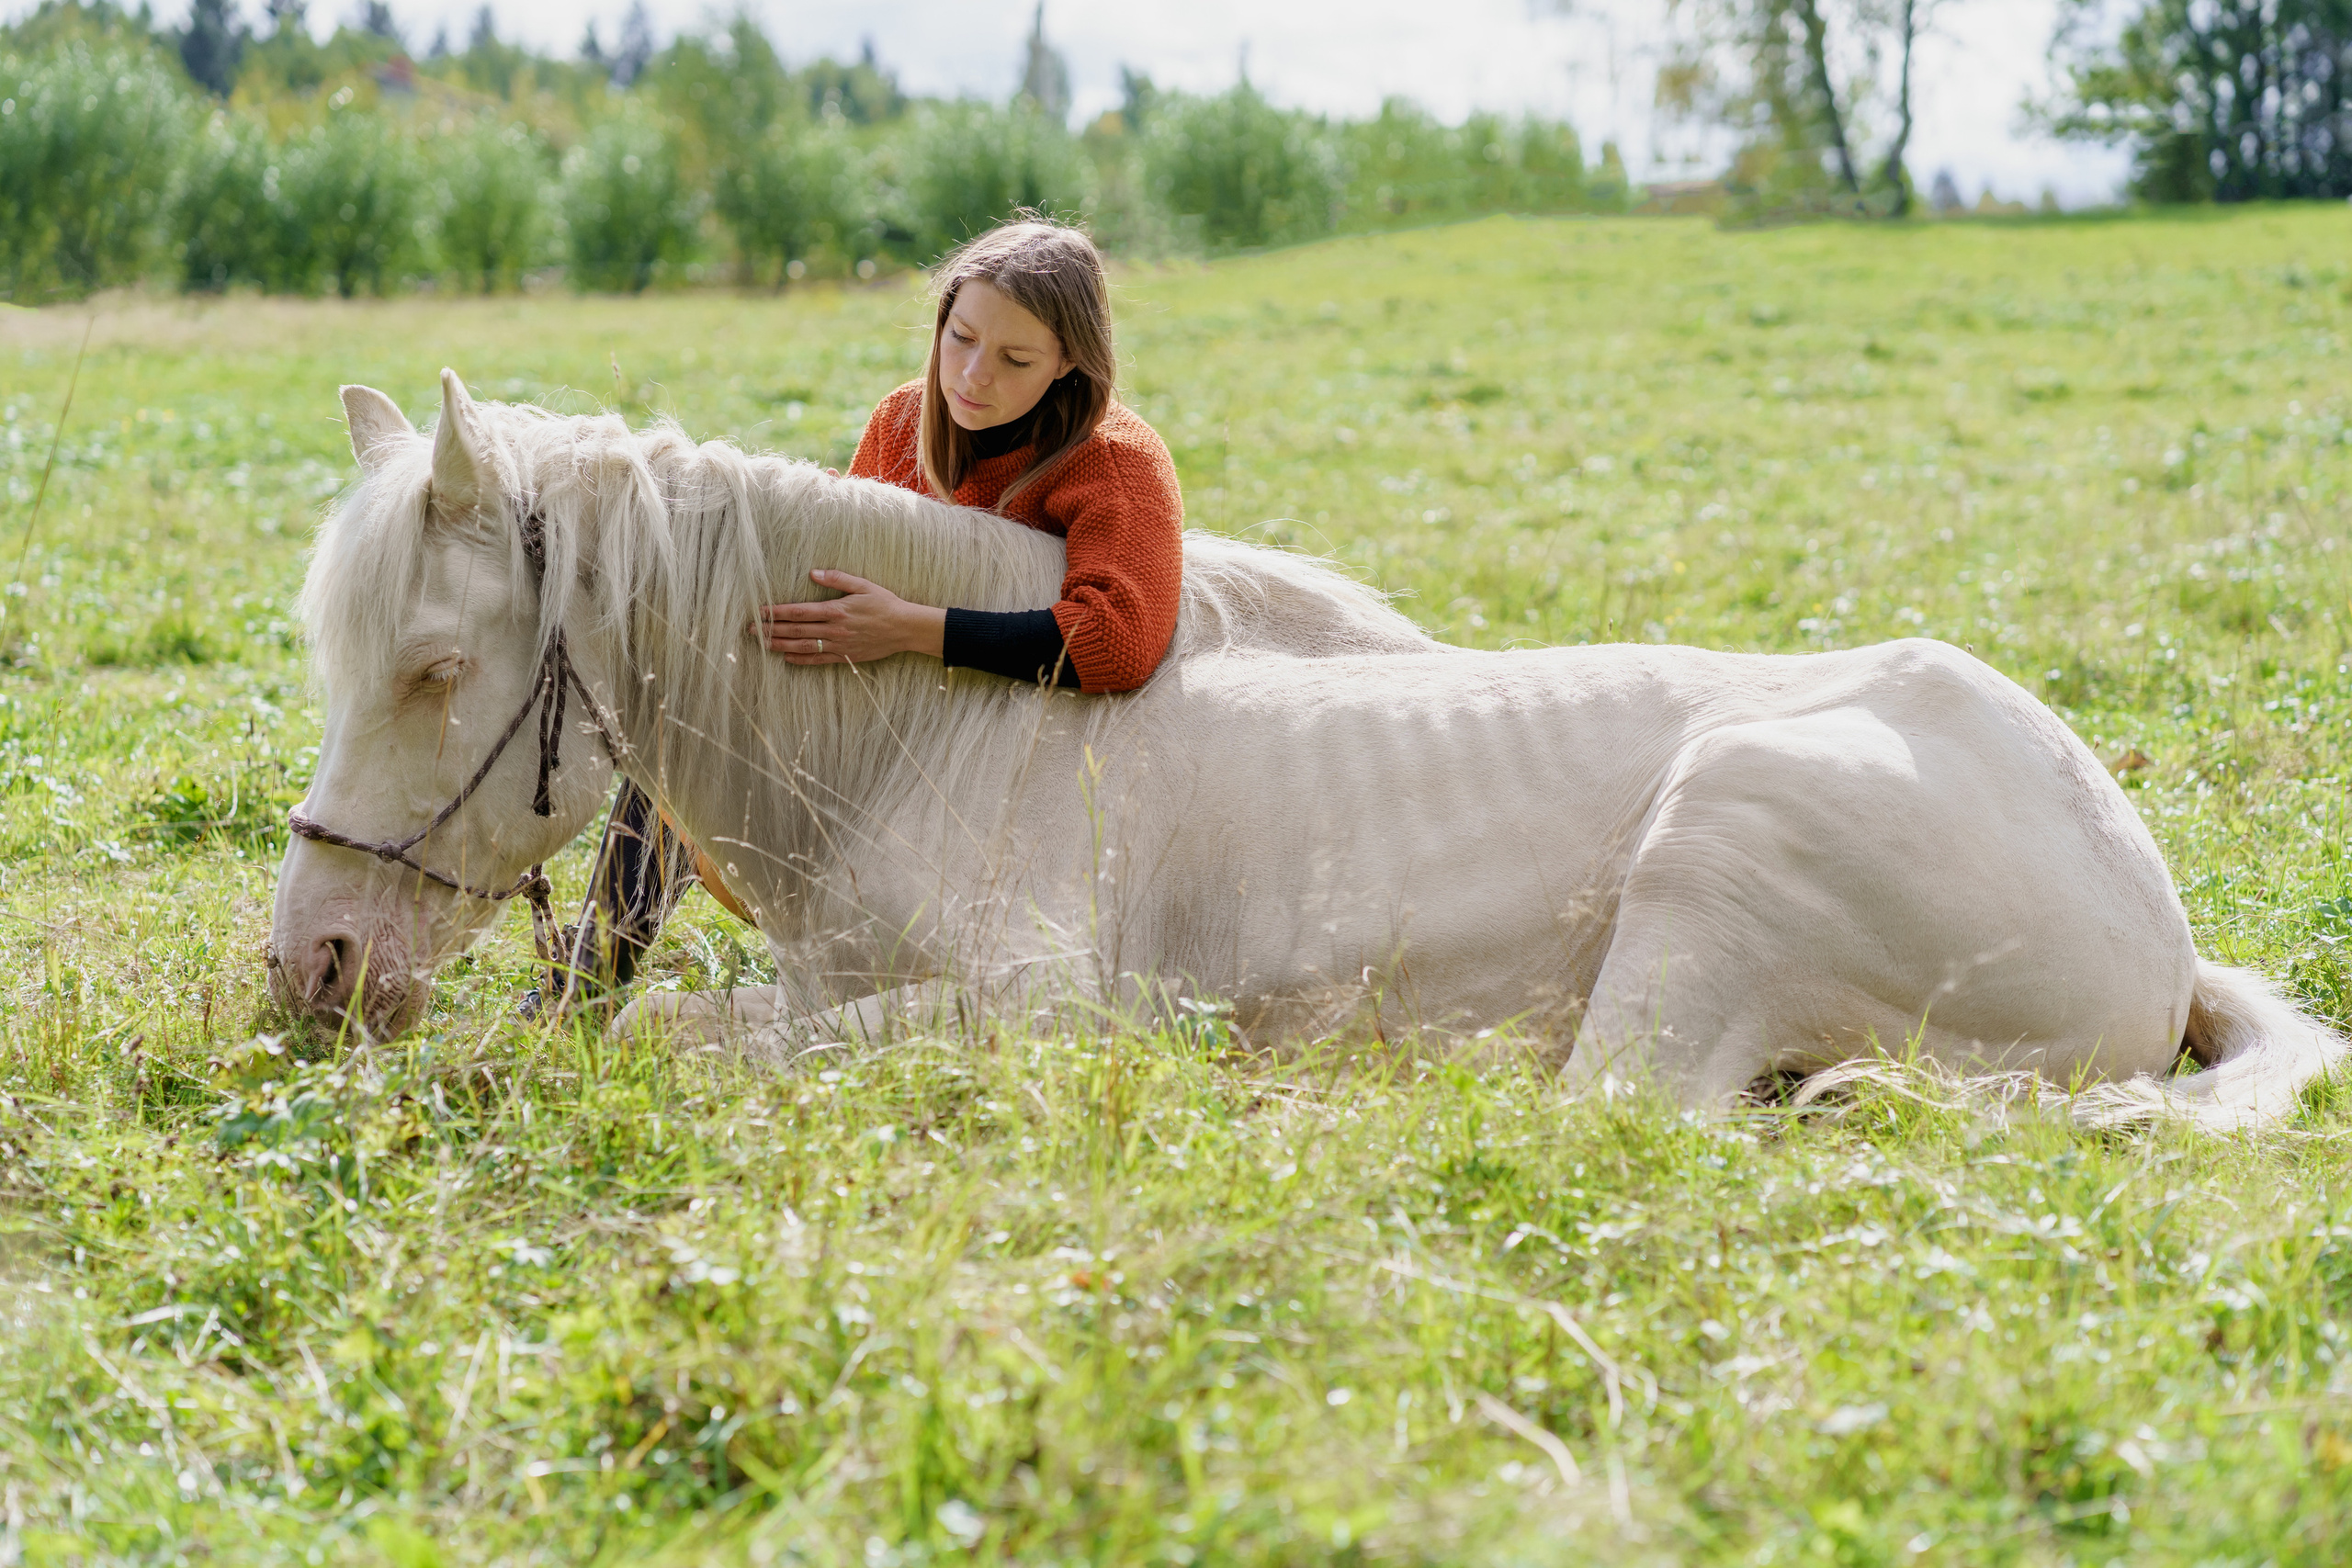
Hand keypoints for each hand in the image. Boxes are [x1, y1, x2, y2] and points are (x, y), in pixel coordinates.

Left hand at [758, 569, 946, 664]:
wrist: (905, 628)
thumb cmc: (885, 604)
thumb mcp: (864, 585)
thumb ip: (837, 578)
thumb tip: (813, 573)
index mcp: (837, 610)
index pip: (799, 611)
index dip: (777, 612)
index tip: (759, 611)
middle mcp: (835, 629)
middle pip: (796, 630)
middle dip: (771, 629)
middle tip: (750, 629)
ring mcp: (840, 645)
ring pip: (803, 647)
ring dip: (780, 645)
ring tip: (761, 644)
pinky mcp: (846, 656)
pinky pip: (819, 660)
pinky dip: (801, 660)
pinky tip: (786, 657)